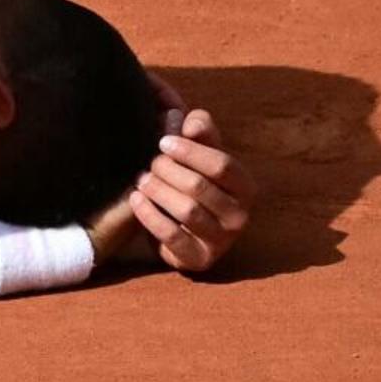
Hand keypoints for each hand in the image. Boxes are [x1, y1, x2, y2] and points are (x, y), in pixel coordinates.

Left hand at [92, 99, 250, 275]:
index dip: (190, 150)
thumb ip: (199, 129)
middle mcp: (240, 216)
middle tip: (150, 162)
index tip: (162, 141)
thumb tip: (189, 122)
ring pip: (187, 211)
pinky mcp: (199, 259)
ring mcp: (222, 241)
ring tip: (141, 179)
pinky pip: (172, 236)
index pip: (222, 165)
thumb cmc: (195, 179)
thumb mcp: (201, 152)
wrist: (186, 228)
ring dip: (158, 191)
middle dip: (168, 170)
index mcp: (245, 186)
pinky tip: (135, 199)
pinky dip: (150, 215)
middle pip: (199, 186)